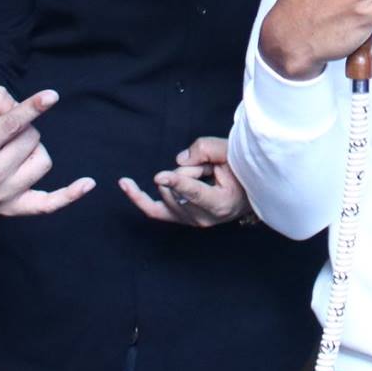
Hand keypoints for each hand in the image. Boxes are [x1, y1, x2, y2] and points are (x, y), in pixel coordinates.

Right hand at [0, 87, 94, 215]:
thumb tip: (19, 106)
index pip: (9, 126)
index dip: (31, 108)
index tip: (51, 96)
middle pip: (31, 138)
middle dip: (24, 128)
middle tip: (5, 132)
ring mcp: (2, 195)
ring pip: (43, 160)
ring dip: (33, 150)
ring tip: (11, 150)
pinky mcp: (13, 208)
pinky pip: (47, 204)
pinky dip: (68, 195)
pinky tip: (87, 183)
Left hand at [118, 136, 249, 227]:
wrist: (247, 194)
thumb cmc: (242, 172)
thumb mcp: (231, 154)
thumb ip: (207, 150)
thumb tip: (178, 160)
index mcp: (219, 204)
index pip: (194, 191)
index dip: (177, 181)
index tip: (159, 177)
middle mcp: (201, 218)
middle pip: (177, 183)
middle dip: (190, 168)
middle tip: (212, 169)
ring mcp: (187, 220)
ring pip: (166, 189)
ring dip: (182, 176)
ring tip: (205, 177)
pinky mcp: (176, 218)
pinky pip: (152, 210)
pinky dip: (138, 197)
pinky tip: (124, 184)